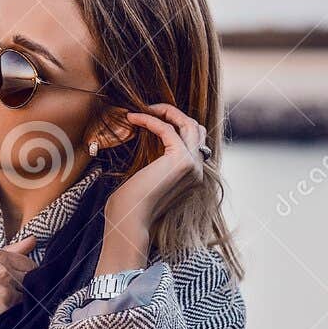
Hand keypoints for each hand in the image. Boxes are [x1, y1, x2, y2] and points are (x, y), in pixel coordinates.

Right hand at [0, 233, 36, 317]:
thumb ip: (13, 249)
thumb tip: (34, 239)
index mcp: (0, 256)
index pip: (29, 264)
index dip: (26, 272)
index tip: (18, 277)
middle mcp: (4, 271)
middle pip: (30, 279)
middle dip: (24, 284)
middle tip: (10, 289)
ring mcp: (4, 290)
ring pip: (25, 295)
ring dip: (18, 298)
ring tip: (1, 299)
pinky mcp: (3, 308)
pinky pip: (18, 309)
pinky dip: (11, 310)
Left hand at [97, 103, 208, 272]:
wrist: (130, 220)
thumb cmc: (131, 204)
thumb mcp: (148, 177)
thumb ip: (158, 161)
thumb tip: (150, 138)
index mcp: (193, 175)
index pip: (194, 140)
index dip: (175, 124)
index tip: (152, 117)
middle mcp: (198, 170)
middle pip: (195, 128)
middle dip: (173, 113)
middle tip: (148, 108)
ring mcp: (193, 165)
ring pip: (188, 123)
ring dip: (165, 111)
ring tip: (142, 109)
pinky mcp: (181, 160)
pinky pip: (167, 129)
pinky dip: (150, 120)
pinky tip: (133, 118)